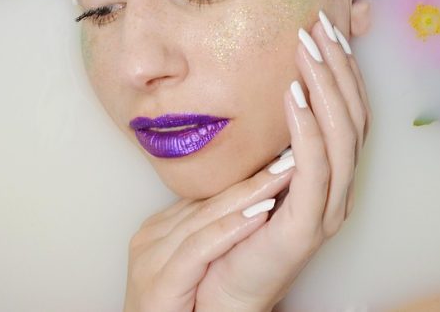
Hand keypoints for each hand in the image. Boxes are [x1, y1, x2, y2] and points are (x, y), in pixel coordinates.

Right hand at [122, 151, 294, 311]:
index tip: (280, 156)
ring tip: (283, 177)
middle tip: (289, 156)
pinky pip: (197, 249)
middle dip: (253, 179)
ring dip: (248, 198)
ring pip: (205, 220)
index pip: (207, 196)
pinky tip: (260, 217)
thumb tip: (254, 202)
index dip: (247, 177)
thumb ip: (211, 232)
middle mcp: (150, 237)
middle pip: (209, 202)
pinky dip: (230, 231)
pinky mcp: (158, 283)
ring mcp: (149, 259)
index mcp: (158, 229)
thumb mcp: (197, 266)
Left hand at [194, 10, 371, 310]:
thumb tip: (273, 80)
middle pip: (353, 116)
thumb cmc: (237, 222)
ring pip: (341, 138)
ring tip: (305, 49)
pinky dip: (308, 128)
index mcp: (333, 172)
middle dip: (338, 67)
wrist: (221, 286)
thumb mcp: (258, 165)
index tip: (324, 25)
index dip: (342, 67)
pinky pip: (315, 170)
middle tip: (317, 24)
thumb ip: (273, 131)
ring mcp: (329, 208)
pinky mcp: (308, 226)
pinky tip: (294, 94)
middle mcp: (341, 188)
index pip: (349, 109)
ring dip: (326, 88)